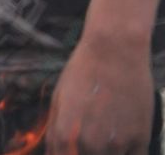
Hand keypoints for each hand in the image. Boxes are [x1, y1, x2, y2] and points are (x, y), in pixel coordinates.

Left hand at [47, 31, 156, 153]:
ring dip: (109, 153)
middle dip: (89, 152)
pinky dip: (128, 152)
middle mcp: (90, 145)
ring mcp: (117, 145)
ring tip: (108, 130)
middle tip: (95, 130)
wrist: (114, 52)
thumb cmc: (82, 73)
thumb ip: (56, 133)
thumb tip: (57, 152)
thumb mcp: (58, 102)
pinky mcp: (141, 140)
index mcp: (64, 136)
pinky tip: (123, 136)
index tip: (74, 148)